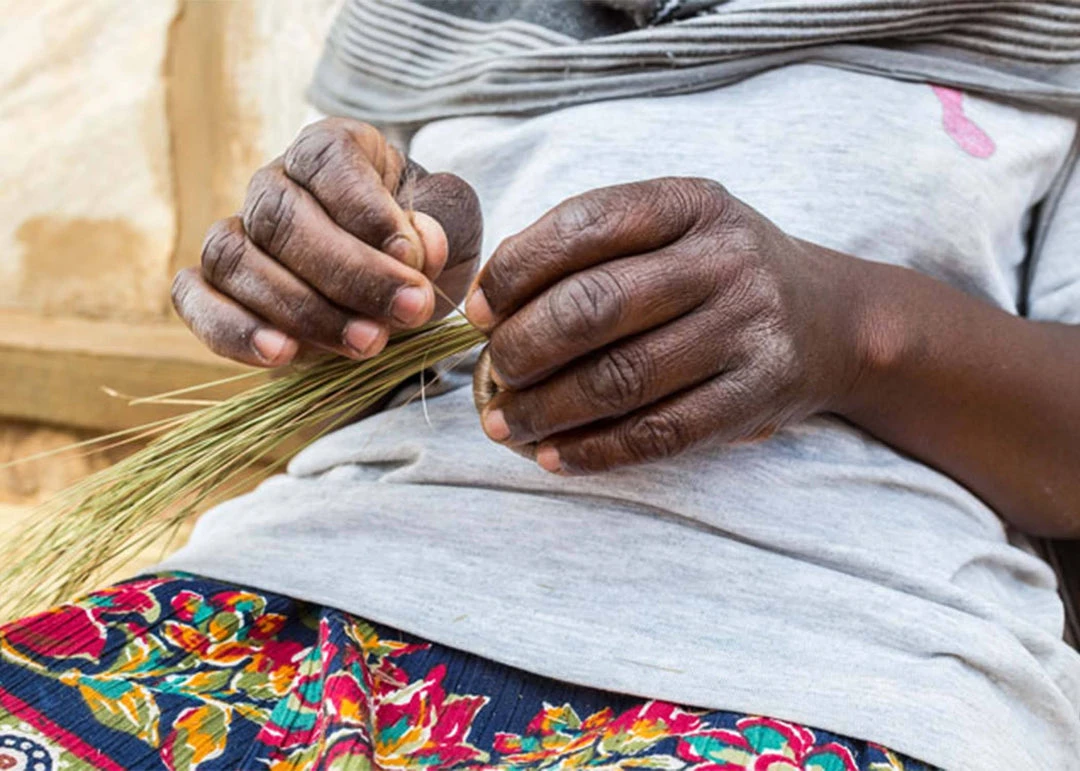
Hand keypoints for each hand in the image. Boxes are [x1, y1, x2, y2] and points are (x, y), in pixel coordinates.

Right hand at [172, 118, 482, 366]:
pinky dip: (231, 329)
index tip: (415, 259)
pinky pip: (194, 298)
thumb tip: (420, 247)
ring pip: (236, 259)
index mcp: (329, 150)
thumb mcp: (451, 225)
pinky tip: (281, 354)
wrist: (394, 287)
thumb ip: (442, 225)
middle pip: (282, 218)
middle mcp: (273, 184)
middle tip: (409, 310)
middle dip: (350, 274)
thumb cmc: (422, 245)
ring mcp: (237, 234)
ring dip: (302, 310)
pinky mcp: (213, 286)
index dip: (369, 212)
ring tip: (367, 344)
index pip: (328, 161)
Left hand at [465, 177, 860, 473]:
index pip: (584, 226)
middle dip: (522, 346)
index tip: (478, 309)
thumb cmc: (720, 273)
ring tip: (502, 423)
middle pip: (595, 306)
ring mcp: (747, 329)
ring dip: (546, 409)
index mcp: (691, 204)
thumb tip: (490, 302)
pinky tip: (554, 456)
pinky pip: (661, 433)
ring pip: (622, 378)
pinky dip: (596, 451)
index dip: (515, 271)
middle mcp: (725, 261)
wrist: (834, 322)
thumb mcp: (674, 229)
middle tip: (491, 371)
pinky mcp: (756, 396)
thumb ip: (593, 247)